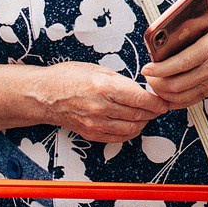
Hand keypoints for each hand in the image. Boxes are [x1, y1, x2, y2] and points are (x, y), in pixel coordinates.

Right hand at [32, 62, 165, 142]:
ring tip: (146, 114)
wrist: (44, 95)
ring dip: (143, 122)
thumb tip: (140, 88)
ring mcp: (96, 123)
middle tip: (158, 106)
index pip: (141, 99)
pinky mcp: (91, 133)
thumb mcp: (97, 69)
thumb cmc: (67, 78)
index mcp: (104, 87)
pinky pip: (119, 137)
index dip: (157, 102)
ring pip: (132, 128)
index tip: (164, 101)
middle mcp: (101, 107)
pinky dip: (130, 132)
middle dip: (153, 111)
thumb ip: (120, 80)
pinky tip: (132, 124)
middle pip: (139, 114)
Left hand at [142, 7, 207, 109]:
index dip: (161, 69)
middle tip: (147, 75)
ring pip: (182, 96)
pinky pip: (190, 101)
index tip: (147, 67)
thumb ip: (201, 10)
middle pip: (178, 84)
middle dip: (157, 83)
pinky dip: (175, 102)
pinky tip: (165, 95)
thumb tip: (178, 10)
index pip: (182, 63)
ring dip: (163, 93)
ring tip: (153, 83)